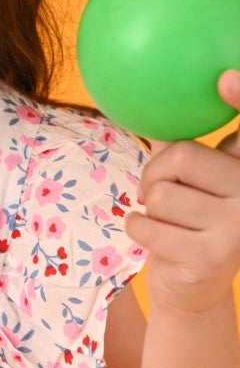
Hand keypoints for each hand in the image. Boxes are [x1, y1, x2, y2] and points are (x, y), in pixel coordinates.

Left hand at [126, 70, 239, 313]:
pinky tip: (150, 234)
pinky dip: (137, 227)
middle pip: (180, 157)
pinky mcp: (212, 256)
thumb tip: (149, 105)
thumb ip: (183, 147)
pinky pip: (148, 225)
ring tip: (163, 220)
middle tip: (154, 191)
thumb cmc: (189, 222)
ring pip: (161, 194)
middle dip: (153, 174)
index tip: (224, 78)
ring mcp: (238, 225)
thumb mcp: (194, 180)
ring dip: (149, 208)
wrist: (193, 288)